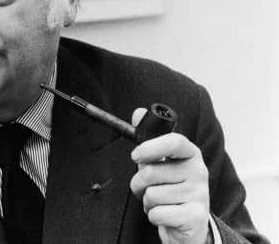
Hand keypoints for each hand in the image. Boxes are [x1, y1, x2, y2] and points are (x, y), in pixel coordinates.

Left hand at [129, 109, 210, 243]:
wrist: (189, 224)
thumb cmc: (170, 189)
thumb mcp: (160, 163)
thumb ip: (149, 139)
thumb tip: (138, 112)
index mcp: (191, 154)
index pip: (174, 141)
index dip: (151, 147)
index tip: (136, 156)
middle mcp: (199, 172)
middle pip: (151, 172)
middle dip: (139, 183)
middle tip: (146, 188)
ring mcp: (200, 195)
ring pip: (152, 194)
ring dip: (148, 202)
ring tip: (160, 203)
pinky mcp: (195, 216)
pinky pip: (157, 213)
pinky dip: (153, 216)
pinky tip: (166, 216)